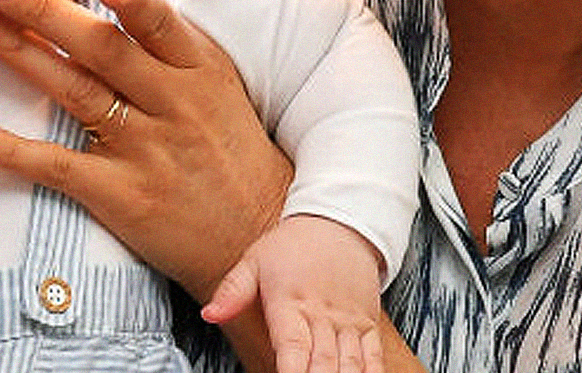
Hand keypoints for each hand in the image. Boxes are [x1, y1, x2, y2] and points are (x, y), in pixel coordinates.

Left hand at [0, 0, 290, 298]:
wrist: (257, 235)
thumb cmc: (228, 149)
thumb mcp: (218, 87)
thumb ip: (169, 45)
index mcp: (199, 70)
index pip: (164, 28)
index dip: (139, 6)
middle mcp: (174, 105)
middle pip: (103, 50)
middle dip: (44, 10)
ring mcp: (146, 150)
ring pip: (75, 92)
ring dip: (19, 53)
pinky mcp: (121, 195)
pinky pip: (58, 167)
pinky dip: (11, 150)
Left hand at [205, 215, 386, 372]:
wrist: (339, 222)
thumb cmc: (293, 244)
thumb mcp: (254, 260)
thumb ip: (232, 291)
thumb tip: (209, 314)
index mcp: (291, 303)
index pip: (292, 348)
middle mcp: (322, 315)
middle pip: (323, 364)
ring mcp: (346, 321)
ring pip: (350, 363)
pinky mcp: (366, 322)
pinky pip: (373, 355)